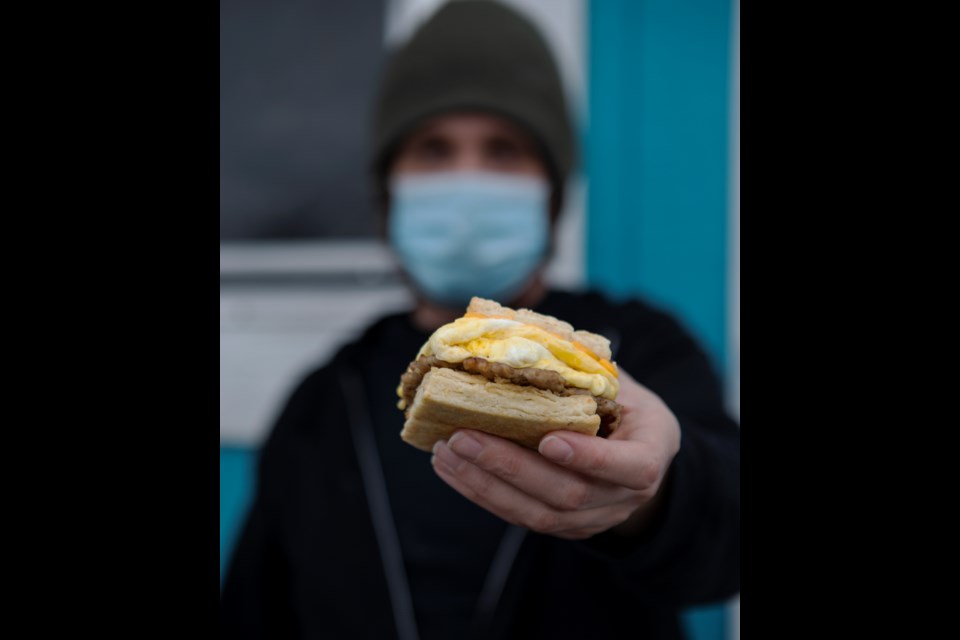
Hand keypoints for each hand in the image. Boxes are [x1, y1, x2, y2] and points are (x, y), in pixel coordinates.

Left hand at [430, 370, 680, 539]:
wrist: (640, 457)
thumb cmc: (628, 409)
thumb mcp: (625, 386)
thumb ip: (588, 372)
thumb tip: (527, 337)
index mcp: (649, 456)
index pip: (629, 467)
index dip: (589, 458)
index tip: (548, 440)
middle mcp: (622, 497)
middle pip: (567, 494)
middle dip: (511, 466)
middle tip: (463, 436)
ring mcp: (591, 518)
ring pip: (536, 513)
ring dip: (485, 483)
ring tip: (446, 452)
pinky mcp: (561, 526)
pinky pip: (519, 516)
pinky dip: (481, 491)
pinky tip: (451, 467)